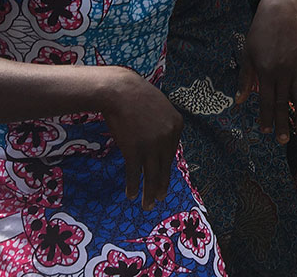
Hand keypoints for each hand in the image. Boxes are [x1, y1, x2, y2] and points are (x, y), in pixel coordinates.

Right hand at [102, 68, 182, 209]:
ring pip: (152, 175)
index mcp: (177, 125)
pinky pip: (135, 173)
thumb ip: (164, 125)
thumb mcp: (160, 107)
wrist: (120, 90)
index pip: (171, 152)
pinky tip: (131, 195)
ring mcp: (151, 144)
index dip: (164, 166)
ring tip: (148, 205)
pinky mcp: (134, 149)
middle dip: (162, 186)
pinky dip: (133, 186)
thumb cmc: (137, 96)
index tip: (162, 177)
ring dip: (149, 193)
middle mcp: (167, 137)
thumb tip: (162, 143)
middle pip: (165, 167)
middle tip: (160, 199)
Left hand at [238, 0, 296, 143]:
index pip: (266, 100)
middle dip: (283, 123)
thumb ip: (245, 78)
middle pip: (283, 102)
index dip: (266, 118)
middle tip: (284, 141)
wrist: (280, 10)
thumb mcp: (247, 53)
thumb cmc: (260, 32)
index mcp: (265, 72)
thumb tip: (239, 101)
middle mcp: (282, 71)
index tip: (267, 132)